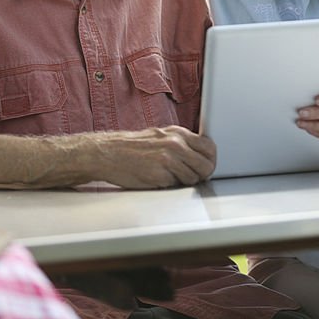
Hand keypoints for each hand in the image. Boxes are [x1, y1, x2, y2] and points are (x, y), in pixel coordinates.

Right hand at [92, 126, 215, 188]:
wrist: (107, 153)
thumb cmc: (132, 147)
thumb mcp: (160, 136)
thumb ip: (181, 144)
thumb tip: (200, 156)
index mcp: (177, 133)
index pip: (209, 147)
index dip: (210, 160)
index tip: (205, 165)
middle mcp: (175, 144)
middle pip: (207, 165)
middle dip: (202, 174)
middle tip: (194, 177)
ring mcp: (168, 159)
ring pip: (193, 178)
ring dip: (185, 182)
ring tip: (170, 177)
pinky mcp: (160, 175)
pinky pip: (176, 186)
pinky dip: (170, 186)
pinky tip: (158, 179)